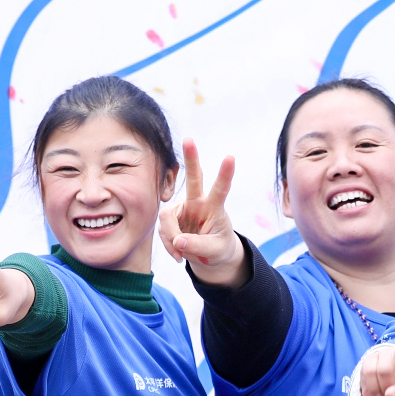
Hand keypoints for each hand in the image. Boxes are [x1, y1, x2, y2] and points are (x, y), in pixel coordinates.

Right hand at [160, 138, 243, 284]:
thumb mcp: (214, 252)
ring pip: (167, 217)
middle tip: (189, 139)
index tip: (231, 157)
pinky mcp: (172, 218)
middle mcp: (197, 203)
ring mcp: (183, 209)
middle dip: (191, 159)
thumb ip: (198, 247)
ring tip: (181, 255)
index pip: (221, 189)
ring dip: (171, 238)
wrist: (209, 255)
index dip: (225, 174)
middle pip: (194, 178)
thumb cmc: (218, 249)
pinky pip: (163, 231)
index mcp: (214, 208)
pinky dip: (169, 246)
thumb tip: (178, 241)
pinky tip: (178, 254)